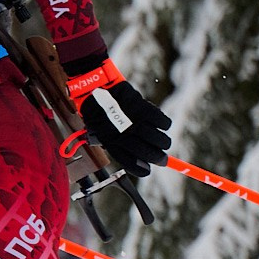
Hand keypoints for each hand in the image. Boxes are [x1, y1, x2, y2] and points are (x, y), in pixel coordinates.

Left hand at [66, 58, 169, 178]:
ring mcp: (134, 121)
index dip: (142, 170)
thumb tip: (136, 157)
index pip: (131, 163)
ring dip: (164, 143)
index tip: (148, 170)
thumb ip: (115, 144)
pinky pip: (161, 121)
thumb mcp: (99, 132)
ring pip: (159, 139)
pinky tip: (163, 125)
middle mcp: (124, 135)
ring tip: (164, 142)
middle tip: (163, 160)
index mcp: (111, 143)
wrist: (93, 88)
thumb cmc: (96, 112)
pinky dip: (165, 124)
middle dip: (159, 158)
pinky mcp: (142, 108)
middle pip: (149, 153)